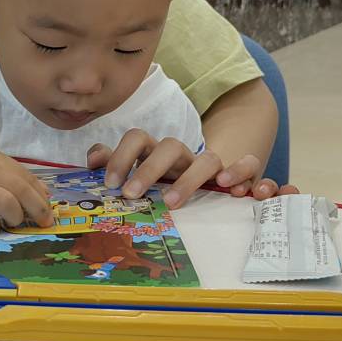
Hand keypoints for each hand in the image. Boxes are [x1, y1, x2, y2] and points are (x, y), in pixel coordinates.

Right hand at [0, 149, 53, 235]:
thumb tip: (43, 195)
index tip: (48, 211)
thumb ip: (12, 177)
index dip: (41, 196)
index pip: (25, 177)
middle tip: (43, 223)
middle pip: (19, 189)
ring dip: (16, 216)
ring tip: (13, 222)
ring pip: (5, 202)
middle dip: (37, 208)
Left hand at [88, 135, 299, 208]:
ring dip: (190, 179)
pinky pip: (248, 165)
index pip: (137, 138)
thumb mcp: (138, 177)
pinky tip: (231, 188)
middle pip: (168, 146)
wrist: (211, 183)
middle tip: (131, 194)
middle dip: (148, 169)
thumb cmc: (164, 182)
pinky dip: (243, 171)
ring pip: (207, 158)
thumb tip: (93, 159)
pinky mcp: (236, 176)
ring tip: (172, 202)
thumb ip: (116, 165)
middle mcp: (182, 155)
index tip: (110, 184)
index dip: (121, 156)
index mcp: (155, 152)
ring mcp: (209, 165)